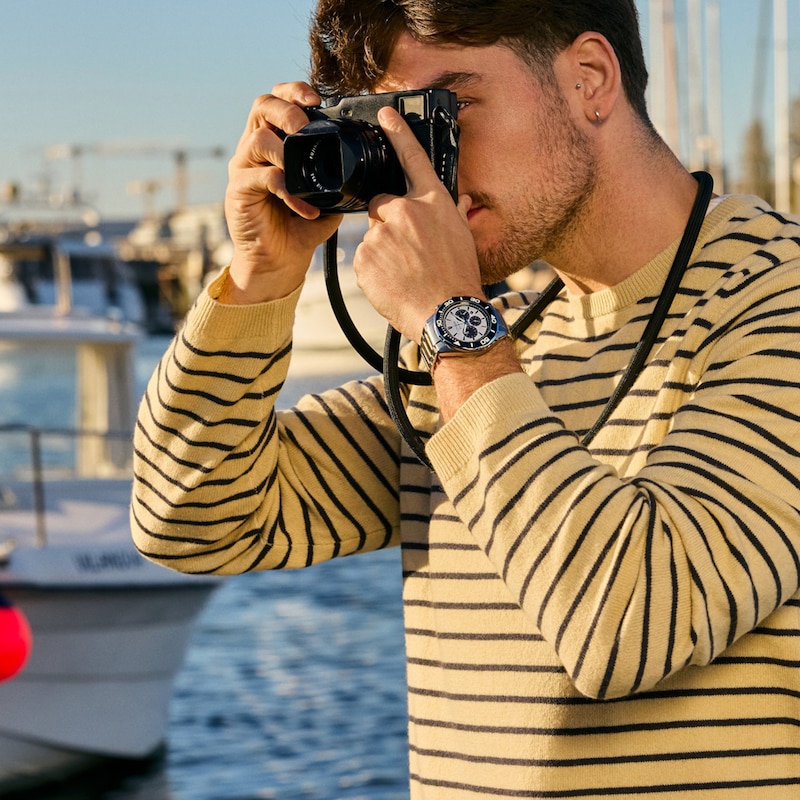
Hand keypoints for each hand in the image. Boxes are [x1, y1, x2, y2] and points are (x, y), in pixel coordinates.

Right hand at [221, 83, 342, 303]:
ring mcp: (244, 168)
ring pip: (257, 138)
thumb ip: (339, 176)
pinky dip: (286, 189)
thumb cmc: (300, 228)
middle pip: (262, 105)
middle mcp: (255, 149)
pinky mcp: (238, 191)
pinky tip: (303, 207)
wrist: (279, 262)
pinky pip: (260, 178)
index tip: (316, 100)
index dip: (294, 92)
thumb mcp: (328, 197)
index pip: (279, 100)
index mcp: (277, 142)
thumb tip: (366, 165)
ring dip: (285, 150)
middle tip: (305, 127)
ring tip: (302, 172)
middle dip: (287, 109)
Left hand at [353, 106, 483, 340]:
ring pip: (372, 235)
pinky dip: (373, 270)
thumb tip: (458, 201)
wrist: (447, 313)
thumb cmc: (459, 279)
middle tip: (405, 252)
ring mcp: (381, 233)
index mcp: (432, 202)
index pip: (413, 158)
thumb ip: (454, 214)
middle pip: (380, 203)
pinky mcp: (364, 257)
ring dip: (382, 250)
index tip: (385, 115)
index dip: (398, 133)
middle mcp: (405, 210)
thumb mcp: (463, 238)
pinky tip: (393, 283)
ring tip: (404, 273)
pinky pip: (363, 259)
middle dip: (387, 222)